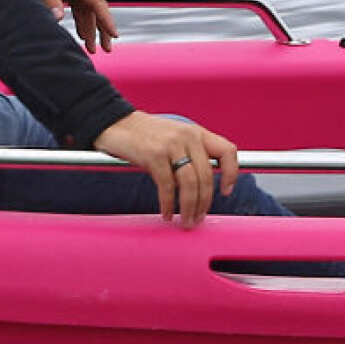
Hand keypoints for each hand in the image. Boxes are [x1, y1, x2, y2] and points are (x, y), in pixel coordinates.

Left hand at [0, 0, 118, 51]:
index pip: (96, 2)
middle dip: (101, 29)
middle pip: (95, 7)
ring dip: (88, 26)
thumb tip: (58, 20)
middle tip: (106, 50)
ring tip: (90, 46)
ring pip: (85, 6)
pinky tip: (78, 29)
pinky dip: (79, 16)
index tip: (115, 35)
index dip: (106, 20)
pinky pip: (76, 2)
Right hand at [91, 111, 239, 227]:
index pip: (227, 151)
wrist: (113, 122)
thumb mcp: (174, 138)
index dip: (231, 173)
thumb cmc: (143, 136)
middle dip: (204, 202)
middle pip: (206, 176)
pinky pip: (167, 186)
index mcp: (197, 133)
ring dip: (189, 207)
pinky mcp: (153, 154)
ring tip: (186, 221)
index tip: (225, 192)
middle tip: (198, 218)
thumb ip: (191, 154)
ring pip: (190, 183)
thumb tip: (202, 186)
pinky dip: (168, 204)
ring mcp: (171, 145)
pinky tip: (167, 213)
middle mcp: (188, 136)